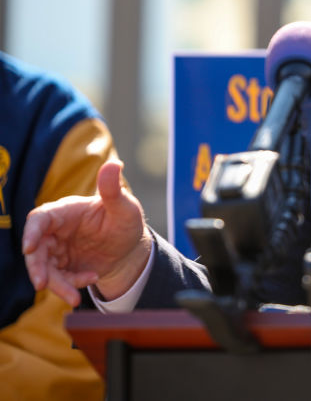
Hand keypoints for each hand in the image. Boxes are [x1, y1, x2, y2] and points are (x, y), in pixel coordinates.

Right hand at [23, 160, 151, 305]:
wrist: (130, 249)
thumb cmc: (126, 221)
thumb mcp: (125, 208)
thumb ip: (113, 190)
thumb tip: (114, 164)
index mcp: (67, 211)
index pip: (41, 218)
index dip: (32, 232)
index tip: (30, 248)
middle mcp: (57, 231)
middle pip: (37, 248)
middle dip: (37, 267)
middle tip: (43, 284)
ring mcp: (57, 250)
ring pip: (45, 268)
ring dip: (56, 283)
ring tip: (74, 296)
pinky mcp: (62, 267)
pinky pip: (59, 279)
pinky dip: (72, 284)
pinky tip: (92, 278)